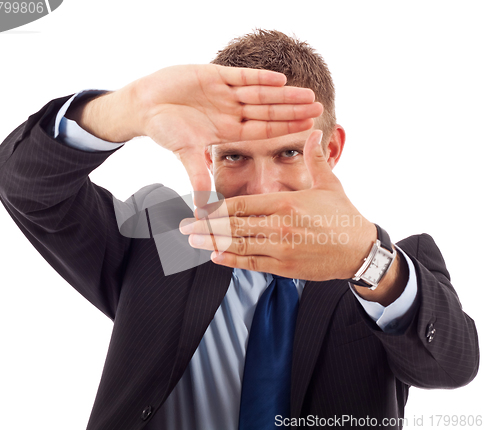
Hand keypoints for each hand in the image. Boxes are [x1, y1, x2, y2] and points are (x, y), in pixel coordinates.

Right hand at [67, 65, 322, 202]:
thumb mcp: (185, 155)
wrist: (145, 105)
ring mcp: (225, 93)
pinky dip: (259, 77)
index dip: (285, 130)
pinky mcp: (214, 74)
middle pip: (268, 111)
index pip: (263, 131)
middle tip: (318, 108)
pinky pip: (241, 75)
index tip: (309, 129)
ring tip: (307, 94)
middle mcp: (231, 112)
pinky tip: (279, 79)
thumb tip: (204, 212)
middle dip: (292, 110)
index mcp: (228, 131)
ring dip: (283, 94)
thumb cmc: (164, 130)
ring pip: (260, 93)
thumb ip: (198, 179)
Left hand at [179, 130, 376, 281]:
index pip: (241, 205)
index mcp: (285, 203)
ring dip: (212, 244)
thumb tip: (312, 131)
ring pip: (238, 246)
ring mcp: (280, 249)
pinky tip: (216, 257)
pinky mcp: (284, 267)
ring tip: (193, 242)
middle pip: (233, 226)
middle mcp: (279, 226)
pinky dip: (232, 261)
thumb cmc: (343, 215)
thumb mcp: (329, 183)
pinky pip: (252, 264)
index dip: (217, 209)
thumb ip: (314, 158)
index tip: (200, 209)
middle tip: (184, 227)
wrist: (360, 250)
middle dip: (206, 227)